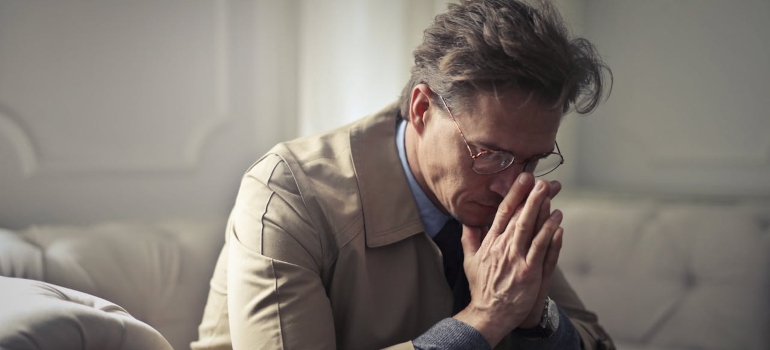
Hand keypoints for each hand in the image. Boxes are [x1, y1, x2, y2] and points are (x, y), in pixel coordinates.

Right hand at [454, 173, 563, 346]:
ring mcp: (516, 260)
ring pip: (529, 229)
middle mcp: (502, 248)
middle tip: (541, 181)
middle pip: (518, 217)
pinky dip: (549, 234)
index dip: (514, 195)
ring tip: (551, 195)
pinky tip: (557, 223)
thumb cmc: (482, 287)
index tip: (523, 179)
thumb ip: (469, 239)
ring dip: (540, 211)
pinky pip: (541, 249)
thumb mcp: (469, 260)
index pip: (502, 213)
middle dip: (530, 197)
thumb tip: (467, 221)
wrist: (489, 313)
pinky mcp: (528, 273)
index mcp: (490, 243)